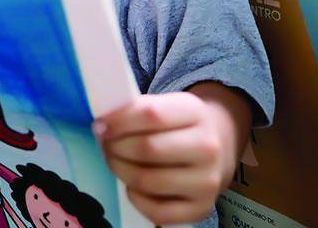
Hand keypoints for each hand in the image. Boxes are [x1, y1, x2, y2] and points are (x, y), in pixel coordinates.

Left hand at [96, 91, 239, 224]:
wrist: (217, 149)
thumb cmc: (178, 125)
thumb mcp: (165, 106)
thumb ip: (136, 111)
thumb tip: (102, 126)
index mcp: (195, 113)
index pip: (150, 114)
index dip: (118, 121)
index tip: (100, 125)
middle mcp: (207, 148)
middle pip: (147, 149)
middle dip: (116, 148)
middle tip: (106, 145)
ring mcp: (207, 181)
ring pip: (147, 181)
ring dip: (121, 171)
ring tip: (116, 162)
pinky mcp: (202, 209)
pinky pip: (156, 211)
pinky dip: (135, 198)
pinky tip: (133, 185)